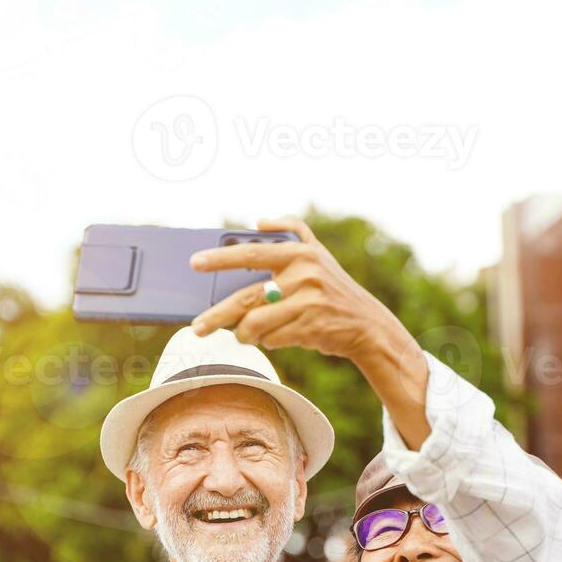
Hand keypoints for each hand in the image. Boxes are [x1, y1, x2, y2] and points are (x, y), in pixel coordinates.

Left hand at [189, 217, 405, 362]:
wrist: (368, 325)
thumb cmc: (332, 290)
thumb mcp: (319, 254)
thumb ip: (293, 232)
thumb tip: (260, 221)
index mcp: (301, 252)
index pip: (252, 253)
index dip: (221, 258)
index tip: (194, 262)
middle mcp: (305, 274)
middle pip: (247, 296)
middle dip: (217, 314)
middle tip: (197, 327)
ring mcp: (309, 302)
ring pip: (257, 322)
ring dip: (244, 334)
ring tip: (241, 336)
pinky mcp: (312, 327)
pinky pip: (273, 339)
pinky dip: (268, 341)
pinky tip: (273, 337)